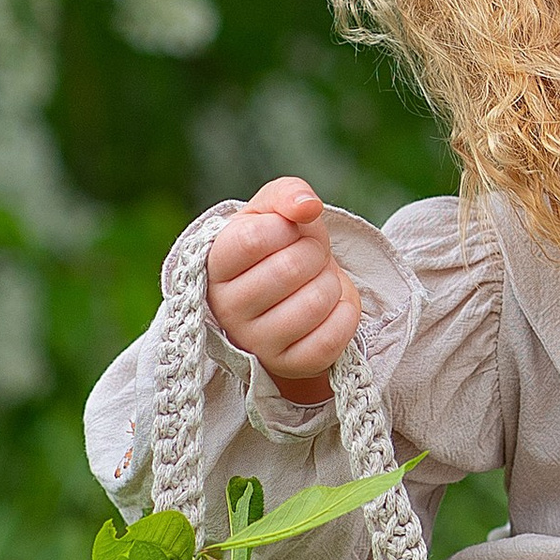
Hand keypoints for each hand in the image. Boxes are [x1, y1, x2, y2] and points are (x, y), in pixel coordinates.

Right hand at [204, 177, 359, 402]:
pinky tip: (331, 307)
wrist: (285, 298)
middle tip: (310, 257)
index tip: (289, 231)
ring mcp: (256, 342)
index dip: (288, 227)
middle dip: (315, 253)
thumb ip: (287, 195)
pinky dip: (345, 313)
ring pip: (316, 302)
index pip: (255, 237)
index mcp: (214, 265)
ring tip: (317, 282)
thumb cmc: (275, 248)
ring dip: (331, 283)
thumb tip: (307, 206)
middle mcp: (226, 309)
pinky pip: (332, 337)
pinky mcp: (288, 364)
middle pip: (291, 268)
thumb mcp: (272, 211)